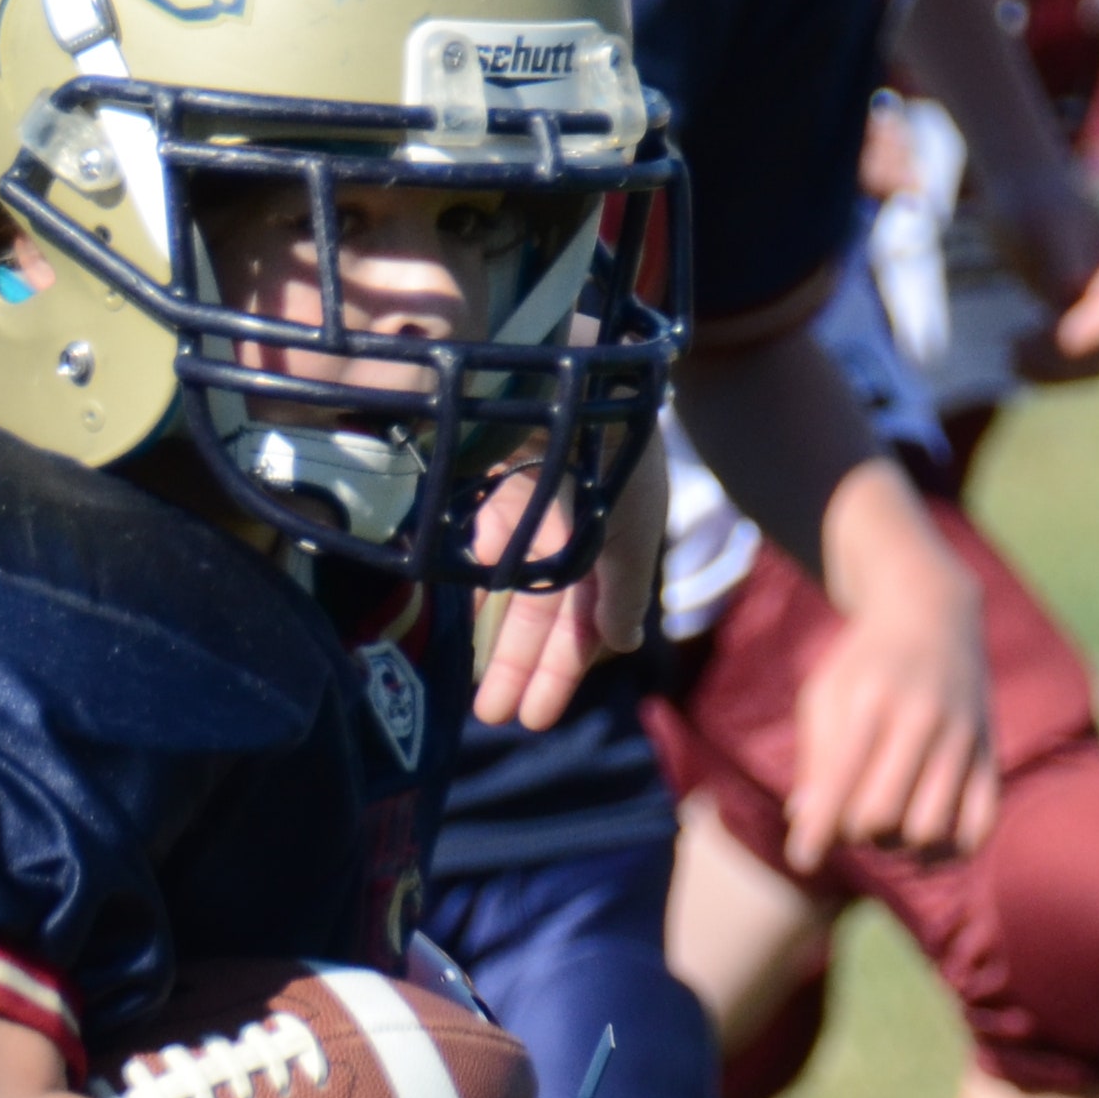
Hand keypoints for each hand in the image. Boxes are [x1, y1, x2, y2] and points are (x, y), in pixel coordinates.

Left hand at [471, 430, 667, 730]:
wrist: (583, 379)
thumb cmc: (614, 462)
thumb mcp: (627, 538)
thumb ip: (621, 594)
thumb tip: (625, 646)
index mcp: (613, 553)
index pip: (582, 627)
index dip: (558, 672)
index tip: (531, 718)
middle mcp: (576, 535)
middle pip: (541, 614)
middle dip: (517, 664)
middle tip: (492, 715)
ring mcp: (539, 508)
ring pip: (512, 582)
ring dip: (495, 627)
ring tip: (472, 671)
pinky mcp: (508, 478)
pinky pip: (491, 532)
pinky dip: (484, 560)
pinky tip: (471, 593)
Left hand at [791, 473, 996, 872]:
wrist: (933, 614)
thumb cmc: (863, 664)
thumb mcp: (824, 694)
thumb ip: (813, 759)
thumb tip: (804, 821)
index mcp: (870, 703)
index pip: (839, 786)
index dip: (816, 834)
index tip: (803, 858)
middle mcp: (921, 719)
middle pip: (882, 817)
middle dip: (856, 835)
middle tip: (849, 820)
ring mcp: (961, 736)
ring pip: (930, 828)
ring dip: (899, 845)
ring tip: (886, 827)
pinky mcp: (989, 751)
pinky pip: (979, 823)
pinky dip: (952, 849)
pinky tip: (926, 843)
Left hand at [992, 175, 1098, 382]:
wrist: (1023, 190)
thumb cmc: (1031, 204)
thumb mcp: (1043, 228)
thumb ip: (1060, 262)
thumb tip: (1072, 295)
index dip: (1064, 350)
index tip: (1019, 340)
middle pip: (1098, 361)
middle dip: (1053, 365)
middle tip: (1008, 349)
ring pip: (1086, 371)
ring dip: (1048, 375)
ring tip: (1009, 352)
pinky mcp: (1080, 320)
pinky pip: (1070, 364)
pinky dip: (1042, 368)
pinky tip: (1013, 348)